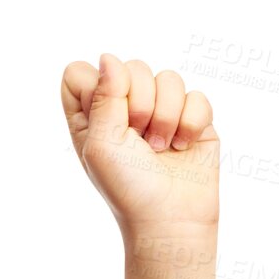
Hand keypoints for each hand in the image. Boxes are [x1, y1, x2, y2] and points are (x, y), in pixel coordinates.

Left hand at [60, 54, 217, 234]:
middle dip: (139, 103)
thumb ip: (101, 96)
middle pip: (131, 67)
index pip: (81, 74)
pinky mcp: (192, 120)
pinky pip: (196, 95)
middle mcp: (125, 111)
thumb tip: (108, 58)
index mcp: (91, 118)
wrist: (170, 220)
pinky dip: (190, 123)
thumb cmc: (129, 189)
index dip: (94, 87)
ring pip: (168, 77)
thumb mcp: (101, 144)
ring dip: (166, 116)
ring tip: (160, 149)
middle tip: (139, 139)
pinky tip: (182, 148)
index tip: (107, 117)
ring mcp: (160, 113)